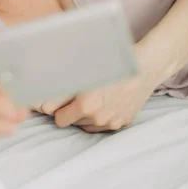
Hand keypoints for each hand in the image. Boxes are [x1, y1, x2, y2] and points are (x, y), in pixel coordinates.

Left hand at [41, 44, 157, 132]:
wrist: (144, 67)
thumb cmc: (110, 62)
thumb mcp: (82, 70)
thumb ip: (62, 88)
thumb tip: (43, 102)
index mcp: (85, 104)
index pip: (59, 119)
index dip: (56, 109)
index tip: (56, 102)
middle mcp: (97, 117)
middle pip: (72, 123)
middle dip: (70, 111)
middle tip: (74, 96)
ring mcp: (111, 122)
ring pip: (86, 126)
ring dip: (84, 116)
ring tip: (91, 97)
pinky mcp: (122, 123)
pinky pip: (102, 126)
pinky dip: (100, 117)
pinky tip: (104, 101)